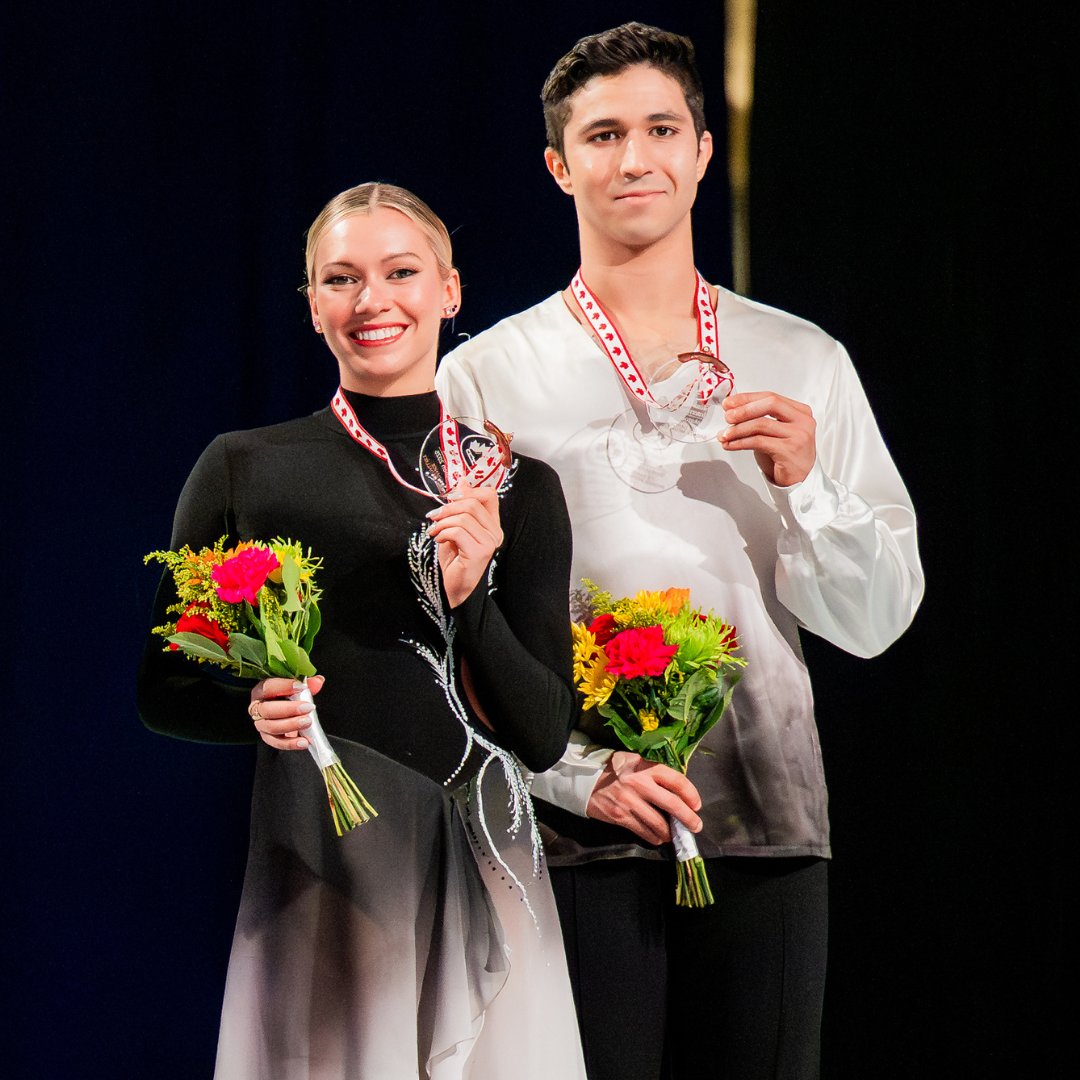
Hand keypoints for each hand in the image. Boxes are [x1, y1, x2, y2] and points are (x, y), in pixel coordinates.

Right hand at [249, 675, 324, 750]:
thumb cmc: (287, 696)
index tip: (301, 687)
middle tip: (307, 708)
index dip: (284, 687)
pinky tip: (303, 741)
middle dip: (289, 709)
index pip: (268, 687)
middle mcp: (258, 707)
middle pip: (267, 710)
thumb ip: (307, 683)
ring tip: (307, 722)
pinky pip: (277, 742)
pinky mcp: (268, 737)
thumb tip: (318, 681)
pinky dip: (290, 743)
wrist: (284, 709)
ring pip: (271, 727)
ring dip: (291, 725)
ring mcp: (261, 724)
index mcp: (261, 691)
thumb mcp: (296, 686)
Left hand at [426, 483, 503, 607]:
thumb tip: (462, 481)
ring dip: (442, 522)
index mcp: (492, 525)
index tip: (450, 499)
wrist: (451, 587)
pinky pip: (458, 531)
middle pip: (473, 503)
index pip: (489, 495)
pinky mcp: (480, 552)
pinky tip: (438, 540)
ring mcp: (490, 543)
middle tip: (434, 516)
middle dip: (448, 507)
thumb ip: (460, 506)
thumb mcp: (455, 526)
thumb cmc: (453, 558)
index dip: (468, 491)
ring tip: (434, 531)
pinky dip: (443, 533)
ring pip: (463, 517)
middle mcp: (496, 533)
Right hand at [586, 751, 702, 844]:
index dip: (691, 794)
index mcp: (645, 767)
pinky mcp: (620, 817)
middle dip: (688, 818)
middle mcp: (639, 784)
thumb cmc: (613, 769)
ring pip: (659, 824)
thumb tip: (676, 790)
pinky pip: (644, 832)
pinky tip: (658, 836)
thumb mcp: (635, 761)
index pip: (676, 781)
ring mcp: (629, 802)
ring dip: (670, 832)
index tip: (696, 805)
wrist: (584, 779)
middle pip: (673, 804)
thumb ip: (654, 772)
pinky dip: (654, 837)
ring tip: (674, 834)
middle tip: (696, 826)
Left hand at [719, 390, 815, 486]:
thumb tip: (733, 411)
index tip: (730, 403)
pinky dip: (740, 442)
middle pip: (770, 404)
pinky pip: (759, 441)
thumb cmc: (785, 455)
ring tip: (725, 435)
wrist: (799, 479)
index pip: (771, 397)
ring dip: (738, 429)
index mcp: (800, 411)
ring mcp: (798, 435)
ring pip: (761, 424)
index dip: (747, 398)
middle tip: (727, 417)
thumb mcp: (774, 432)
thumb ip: (760, 418)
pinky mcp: (789, 450)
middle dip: (744, 409)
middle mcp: (802, 421)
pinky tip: (731, 444)